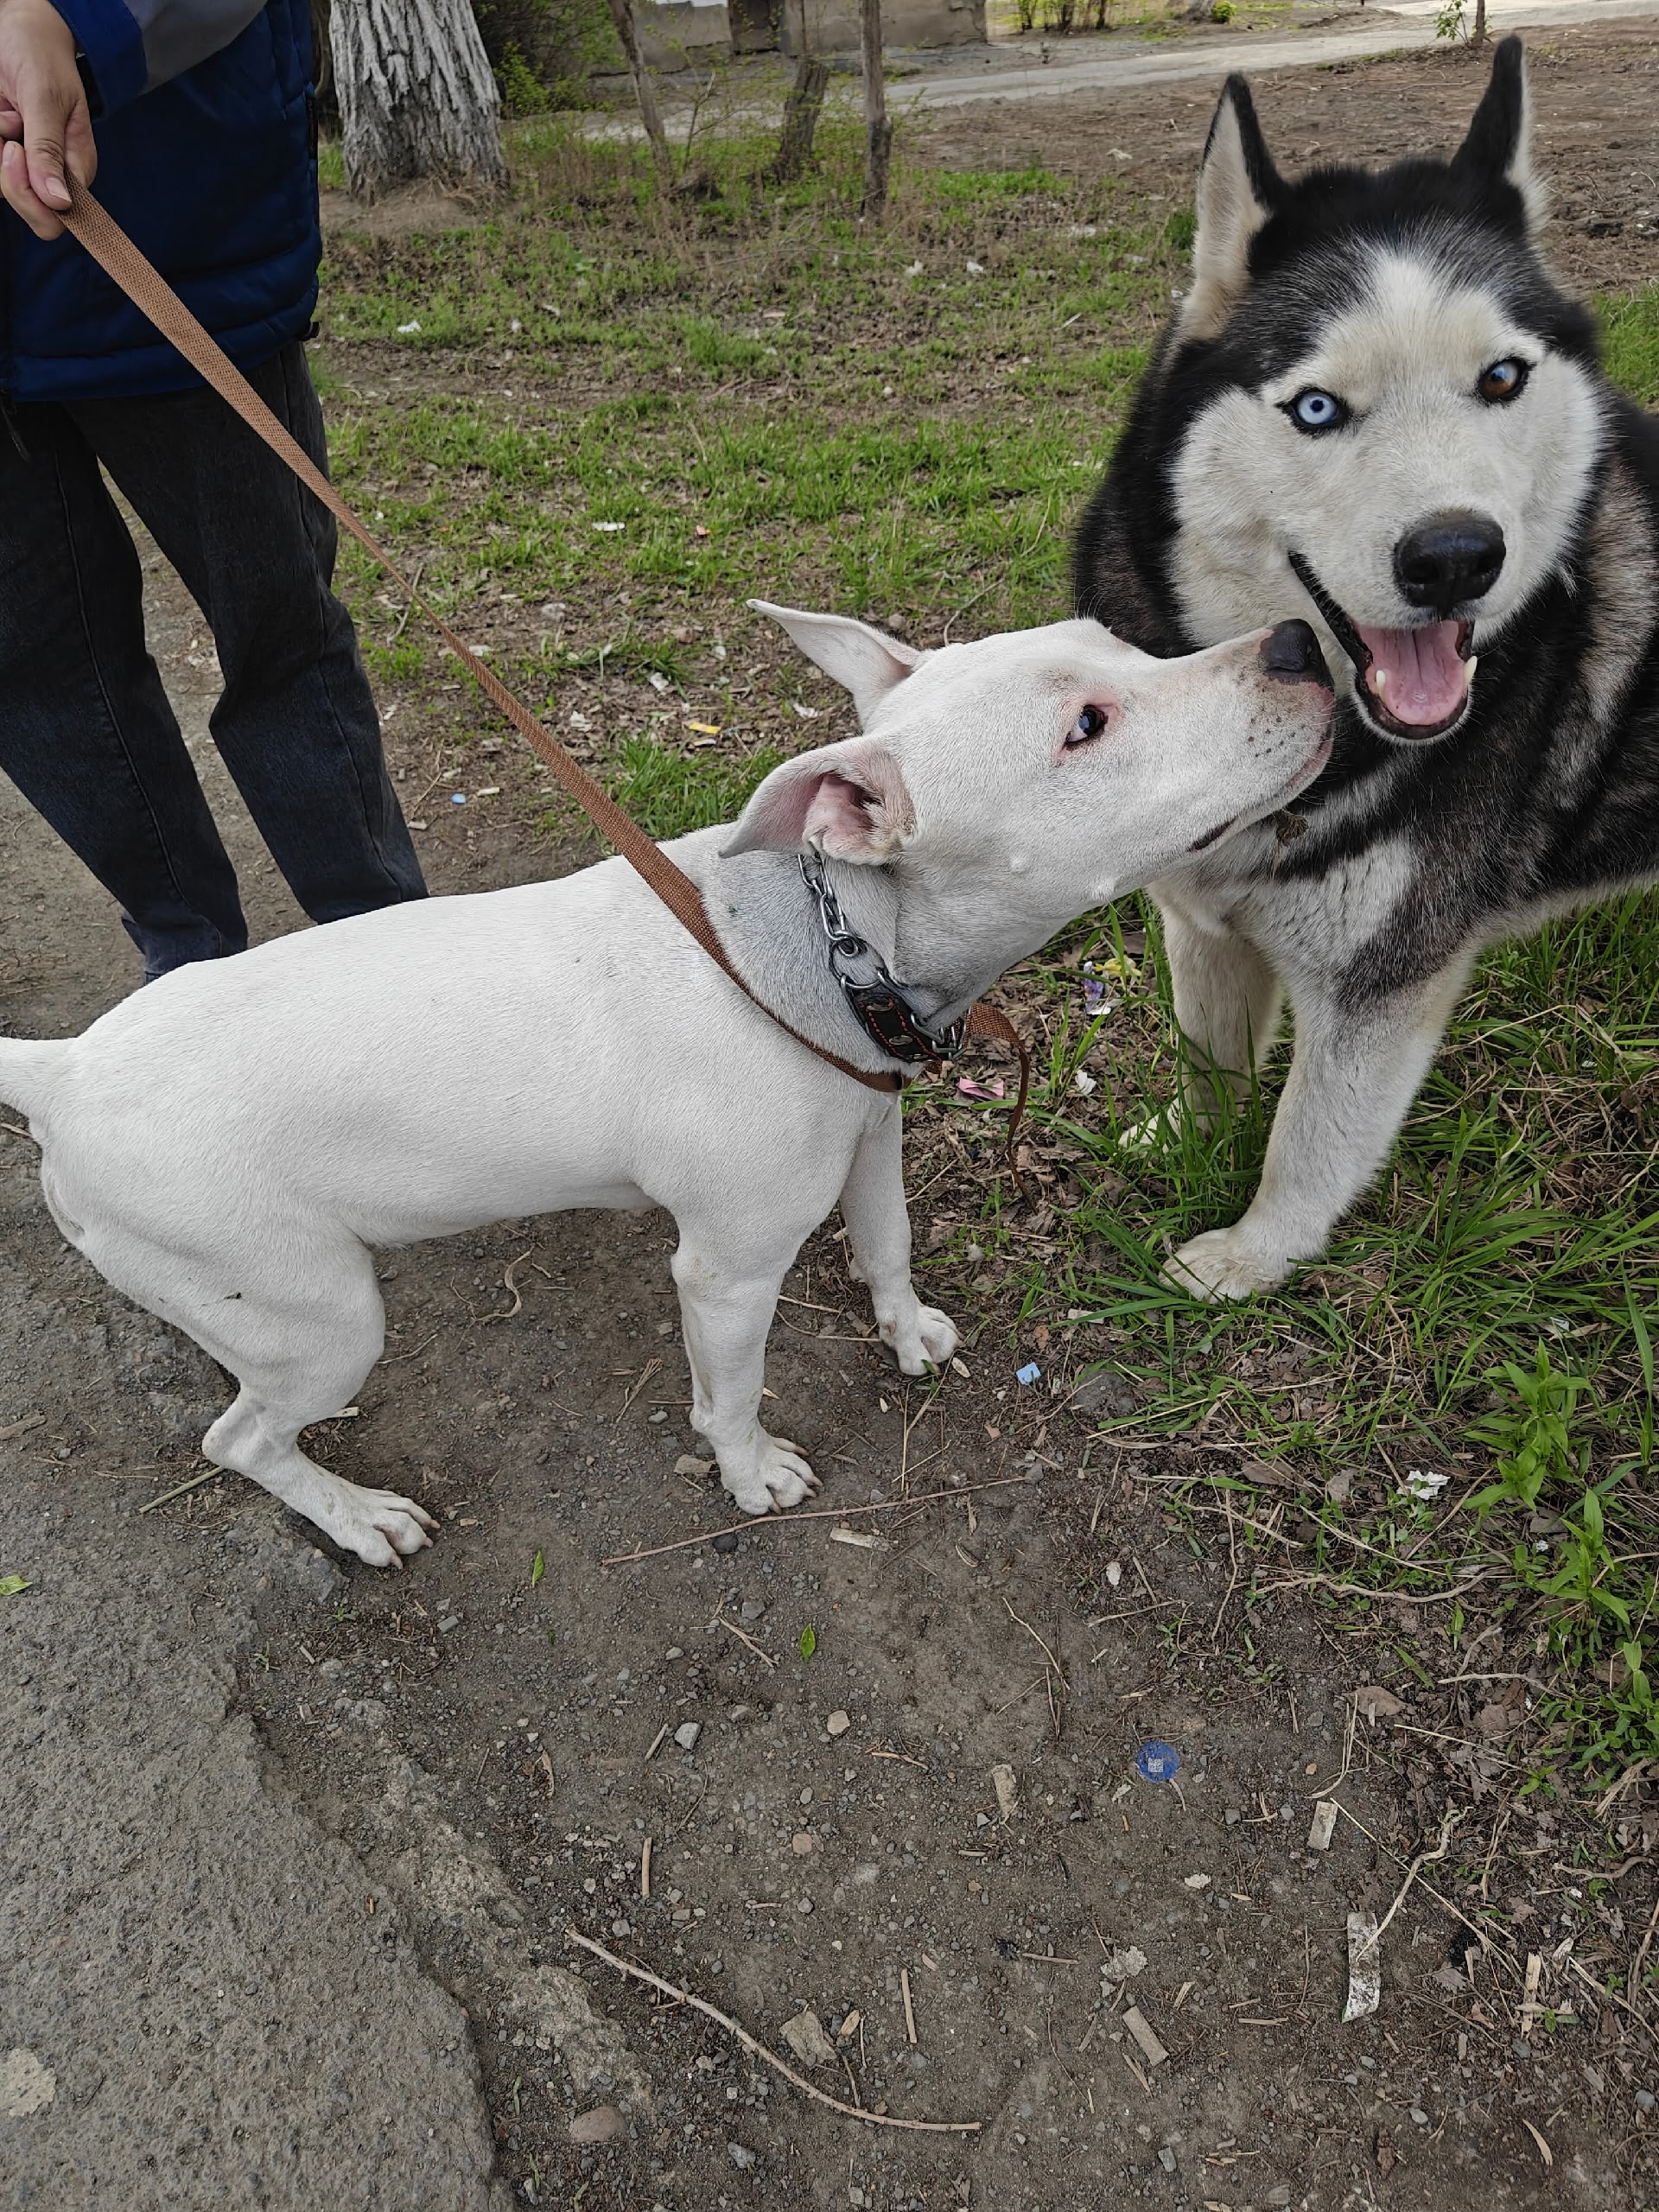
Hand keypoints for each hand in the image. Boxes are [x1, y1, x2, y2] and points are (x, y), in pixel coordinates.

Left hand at [0, 0, 95, 239]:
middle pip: (26, 205)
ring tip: (6, 112)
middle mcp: (53, 172)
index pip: (56, 215)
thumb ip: (48, 151)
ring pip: (2, 184)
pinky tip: (0, 113)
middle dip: (7, 170)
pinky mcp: (5, 153)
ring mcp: (28, 163)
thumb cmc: (40, 55)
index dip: (31, 195)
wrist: (20, 27)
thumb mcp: (45, 99)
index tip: (16, 152)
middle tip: (7, 130)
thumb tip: (60, 204)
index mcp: (76, 168)